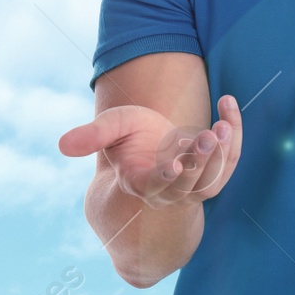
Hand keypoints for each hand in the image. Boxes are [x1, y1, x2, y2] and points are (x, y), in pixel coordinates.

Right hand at [60, 95, 242, 208]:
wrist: (151, 147)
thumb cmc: (128, 139)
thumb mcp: (110, 130)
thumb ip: (90, 136)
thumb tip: (61, 145)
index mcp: (139, 182)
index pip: (153, 187)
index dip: (164, 179)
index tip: (175, 166)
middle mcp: (169, 189)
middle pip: (189, 186)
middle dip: (201, 162)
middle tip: (209, 135)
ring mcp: (194, 186)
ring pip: (213, 180)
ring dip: (222, 153)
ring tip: (223, 122)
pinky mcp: (213, 174)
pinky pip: (229, 161)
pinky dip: (234, 136)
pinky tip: (227, 104)